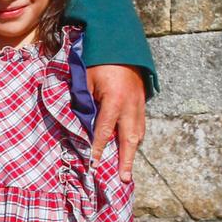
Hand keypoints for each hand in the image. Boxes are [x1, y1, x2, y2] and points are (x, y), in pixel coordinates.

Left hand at [88, 64, 147, 178]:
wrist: (120, 42)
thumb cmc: (98, 61)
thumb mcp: (86, 80)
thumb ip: (84, 103)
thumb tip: (80, 125)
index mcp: (115, 100)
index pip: (105, 131)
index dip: (98, 150)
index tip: (93, 166)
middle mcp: (131, 105)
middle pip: (129, 139)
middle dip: (126, 160)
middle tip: (124, 179)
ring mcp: (139, 103)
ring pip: (138, 133)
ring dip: (132, 152)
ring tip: (127, 169)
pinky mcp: (142, 101)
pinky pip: (140, 124)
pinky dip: (135, 138)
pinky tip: (130, 147)